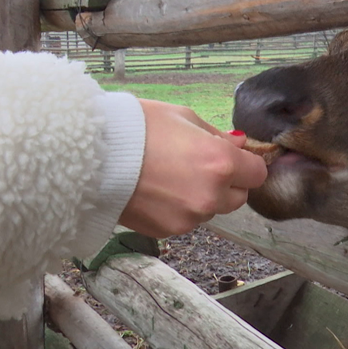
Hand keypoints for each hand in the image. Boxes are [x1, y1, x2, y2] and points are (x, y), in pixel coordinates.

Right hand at [118, 99, 267, 237]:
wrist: (90, 157)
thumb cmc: (135, 128)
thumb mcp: (183, 117)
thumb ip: (216, 136)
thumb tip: (238, 145)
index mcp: (221, 162)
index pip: (257, 173)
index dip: (247, 164)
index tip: (234, 157)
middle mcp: (211, 194)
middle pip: (239, 196)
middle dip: (227, 183)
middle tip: (199, 164)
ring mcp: (190, 217)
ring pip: (211, 210)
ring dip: (202, 196)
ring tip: (170, 175)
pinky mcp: (168, 231)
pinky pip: (186, 220)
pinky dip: (179, 208)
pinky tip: (156, 190)